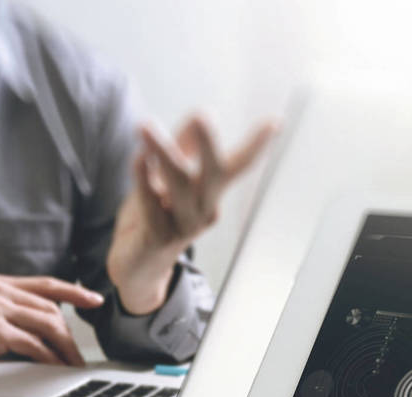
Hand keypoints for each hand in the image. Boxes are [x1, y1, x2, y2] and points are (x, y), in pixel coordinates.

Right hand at [0, 274, 104, 371]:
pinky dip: (47, 357)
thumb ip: (4, 311)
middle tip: (76, 356)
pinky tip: (51, 367)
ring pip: (47, 324)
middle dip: (69, 334)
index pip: (46, 284)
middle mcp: (0, 291)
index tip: (94, 301)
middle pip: (52, 308)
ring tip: (69, 365)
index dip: (75, 292)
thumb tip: (35, 331)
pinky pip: (32, 343)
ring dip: (63, 348)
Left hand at [107, 116, 276, 314]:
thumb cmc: (154, 218)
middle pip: (212, 175)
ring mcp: (182, 227)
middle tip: (203, 114)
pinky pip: (151, 205)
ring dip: (162, 153)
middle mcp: (203, 210)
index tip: (275, 122)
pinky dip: (143, 180)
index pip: (237, 167)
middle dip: (208, 145)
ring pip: (178, 186)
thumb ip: (181, 149)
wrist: (135, 268)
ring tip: (146, 127)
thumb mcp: (167, 180)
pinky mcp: (157, 239)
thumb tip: (198, 114)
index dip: (256, 145)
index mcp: (211, 195)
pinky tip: (137, 157)